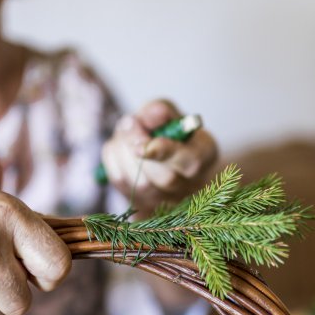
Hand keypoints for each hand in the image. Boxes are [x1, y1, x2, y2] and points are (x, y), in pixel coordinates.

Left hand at [101, 100, 217, 214]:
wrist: (164, 159)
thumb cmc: (171, 135)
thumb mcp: (171, 116)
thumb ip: (161, 111)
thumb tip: (149, 114)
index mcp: (202, 156)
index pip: (190, 162)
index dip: (165, 153)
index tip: (142, 145)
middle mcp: (187, 186)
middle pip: (162, 178)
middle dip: (137, 145)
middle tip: (129, 121)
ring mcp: (163, 200)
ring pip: (136, 181)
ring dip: (122, 149)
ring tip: (126, 130)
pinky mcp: (138, 203)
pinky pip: (118, 180)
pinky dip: (112, 156)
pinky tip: (120, 146)